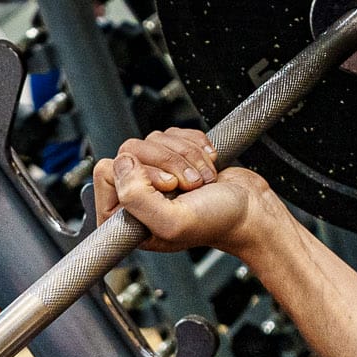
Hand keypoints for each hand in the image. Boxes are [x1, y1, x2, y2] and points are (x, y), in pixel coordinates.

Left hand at [92, 128, 281, 255]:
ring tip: (201, 181)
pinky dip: (194, 145)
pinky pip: (172, 133)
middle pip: (130, 149)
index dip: (139, 174)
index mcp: (124, 218)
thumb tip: (120, 162)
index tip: (167, 189)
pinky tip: (206, 166)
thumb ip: (136, 198)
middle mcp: (134, 196)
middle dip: (168, 163)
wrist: (251, 210)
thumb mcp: (172, 221)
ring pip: (154, 139)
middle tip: (189, 186)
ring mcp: (153, 175)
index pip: (106, 173)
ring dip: (185, 156)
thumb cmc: (217, 222)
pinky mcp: (173, 158)